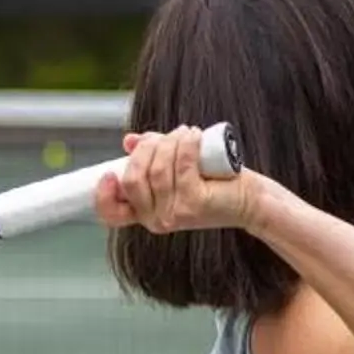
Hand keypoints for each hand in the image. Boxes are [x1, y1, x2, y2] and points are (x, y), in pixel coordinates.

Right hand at [92, 128, 260, 233]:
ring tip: (187, 133)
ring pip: (157, 169)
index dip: (102, 194)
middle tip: (168, 137)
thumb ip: (152, 155)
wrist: (250, 199)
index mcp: (146, 213)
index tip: (109, 172)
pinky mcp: (194, 203)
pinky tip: (195, 135)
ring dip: (171, 142)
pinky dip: (186, 143)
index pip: (111, 214)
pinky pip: (181, 165)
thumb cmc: (213, 181)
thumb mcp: (176, 167)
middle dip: (147, 149)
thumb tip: (129, 141)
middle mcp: (157, 220)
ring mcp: (175, 214)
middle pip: (132, 179)